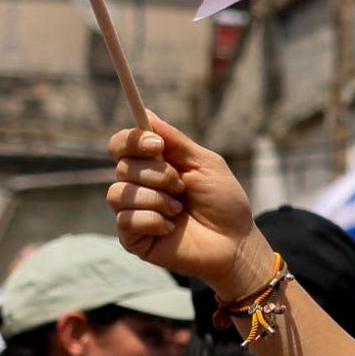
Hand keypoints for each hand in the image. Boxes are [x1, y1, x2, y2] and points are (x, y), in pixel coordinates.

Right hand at [108, 116, 271, 300]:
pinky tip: (171, 228)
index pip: (120, 145)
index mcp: (152, 165)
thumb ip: (175, 140)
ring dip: (156, 198)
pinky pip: (125, 220)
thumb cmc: (224, 202)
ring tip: (179, 209)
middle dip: (157, 174)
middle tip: (182, 187)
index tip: (158, 145)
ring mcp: (133, 212)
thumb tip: (145, 113)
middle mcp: (137, 186)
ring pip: (119, 193)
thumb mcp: (205, 163)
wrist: (235, 242)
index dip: (132, 141)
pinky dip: (154, 220)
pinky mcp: (132, 238)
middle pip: (122, 166)